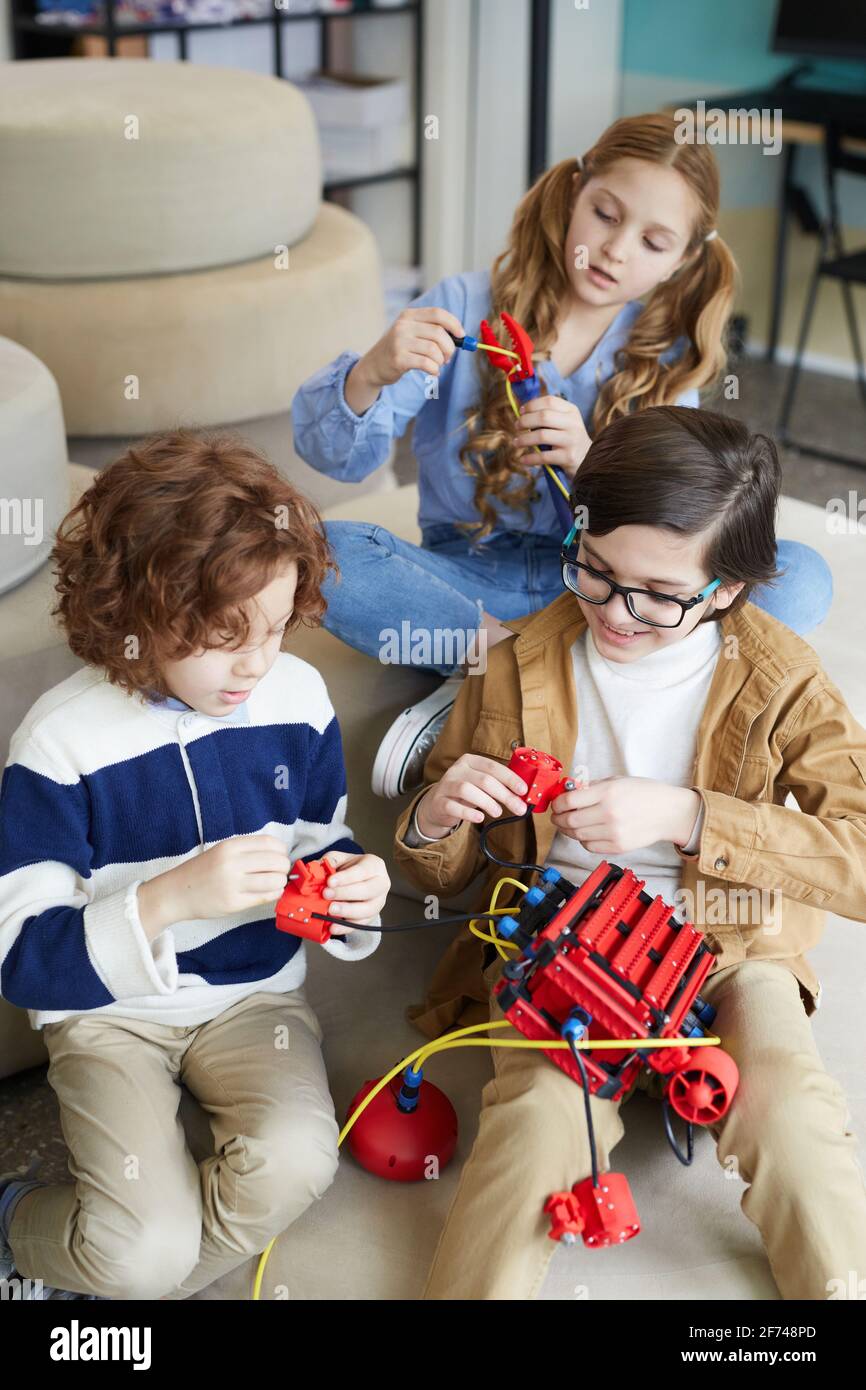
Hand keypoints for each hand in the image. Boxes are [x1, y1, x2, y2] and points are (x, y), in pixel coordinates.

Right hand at [138, 834, 290, 940]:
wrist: (177, 893)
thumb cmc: (203, 871)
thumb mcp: (222, 851)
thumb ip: (247, 851)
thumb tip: (279, 854)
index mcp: (230, 846)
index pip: (270, 843)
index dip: (282, 850)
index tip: (281, 856)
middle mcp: (232, 863)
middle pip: (276, 861)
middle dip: (284, 867)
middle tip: (280, 872)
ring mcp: (233, 884)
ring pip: (274, 880)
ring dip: (281, 882)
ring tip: (276, 883)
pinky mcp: (233, 903)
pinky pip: (265, 897)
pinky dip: (274, 894)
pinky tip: (271, 892)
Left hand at [320, 851, 389, 931]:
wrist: (358, 880)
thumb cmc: (350, 868)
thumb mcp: (340, 858)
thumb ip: (330, 861)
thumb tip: (317, 868)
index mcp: (374, 865)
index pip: (362, 871)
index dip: (346, 877)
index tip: (330, 882)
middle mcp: (381, 884)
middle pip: (367, 890)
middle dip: (345, 893)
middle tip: (326, 894)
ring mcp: (378, 902)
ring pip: (367, 910)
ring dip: (346, 911)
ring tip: (329, 910)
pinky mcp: (371, 917)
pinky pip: (360, 924)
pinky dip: (345, 927)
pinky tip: (333, 926)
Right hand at [358, 306, 466, 390]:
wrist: (373, 366)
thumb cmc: (399, 350)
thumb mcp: (411, 333)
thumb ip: (432, 331)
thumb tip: (461, 337)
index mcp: (409, 315)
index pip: (437, 313)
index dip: (454, 324)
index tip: (462, 335)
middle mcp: (403, 325)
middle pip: (439, 333)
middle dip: (449, 348)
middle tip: (448, 357)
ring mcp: (399, 342)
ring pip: (434, 350)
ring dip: (441, 360)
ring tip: (437, 365)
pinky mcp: (398, 359)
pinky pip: (426, 363)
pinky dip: (434, 370)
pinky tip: (432, 372)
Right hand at [415, 754, 528, 839]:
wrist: (437, 804)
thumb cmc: (465, 793)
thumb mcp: (480, 783)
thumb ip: (498, 784)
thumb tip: (522, 793)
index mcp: (470, 761)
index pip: (492, 766)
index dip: (510, 778)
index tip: (523, 790)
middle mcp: (457, 770)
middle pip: (484, 780)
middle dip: (504, 795)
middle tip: (519, 808)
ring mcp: (446, 785)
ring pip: (467, 790)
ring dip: (487, 802)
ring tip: (498, 812)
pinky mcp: (439, 802)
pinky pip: (453, 806)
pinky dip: (468, 813)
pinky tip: (479, 818)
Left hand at [512, 395, 591, 478]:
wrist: (588, 460)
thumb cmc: (568, 439)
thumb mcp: (564, 422)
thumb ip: (548, 415)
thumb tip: (522, 412)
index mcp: (571, 411)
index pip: (549, 401)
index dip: (531, 405)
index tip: (521, 412)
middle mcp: (573, 423)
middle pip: (544, 417)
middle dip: (525, 421)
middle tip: (517, 426)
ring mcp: (571, 440)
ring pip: (542, 435)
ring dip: (524, 439)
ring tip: (516, 443)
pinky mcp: (568, 457)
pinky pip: (544, 456)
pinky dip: (530, 458)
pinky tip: (523, 459)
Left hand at [549, 778, 700, 853]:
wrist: (669, 812)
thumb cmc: (644, 793)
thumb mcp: (617, 781)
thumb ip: (592, 786)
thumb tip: (568, 791)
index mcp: (607, 792)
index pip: (569, 800)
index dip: (557, 803)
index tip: (556, 804)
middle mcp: (609, 813)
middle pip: (570, 820)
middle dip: (558, 819)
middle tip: (557, 816)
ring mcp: (614, 832)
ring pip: (578, 835)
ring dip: (568, 830)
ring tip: (568, 825)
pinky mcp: (618, 847)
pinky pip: (590, 846)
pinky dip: (582, 840)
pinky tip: (585, 833)